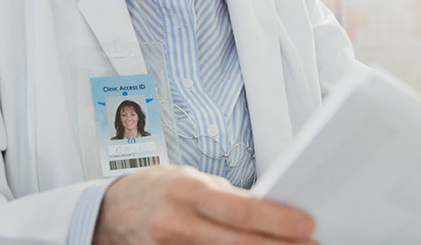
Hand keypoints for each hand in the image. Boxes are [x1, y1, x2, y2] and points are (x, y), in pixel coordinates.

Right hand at [94, 165, 315, 244]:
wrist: (113, 210)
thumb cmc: (159, 190)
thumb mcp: (194, 181)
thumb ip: (229, 199)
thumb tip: (272, 211)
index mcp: (187, 191)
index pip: (241, 210)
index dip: (278, 220)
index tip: (307, 226)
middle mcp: (176, 223)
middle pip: (238, 244)